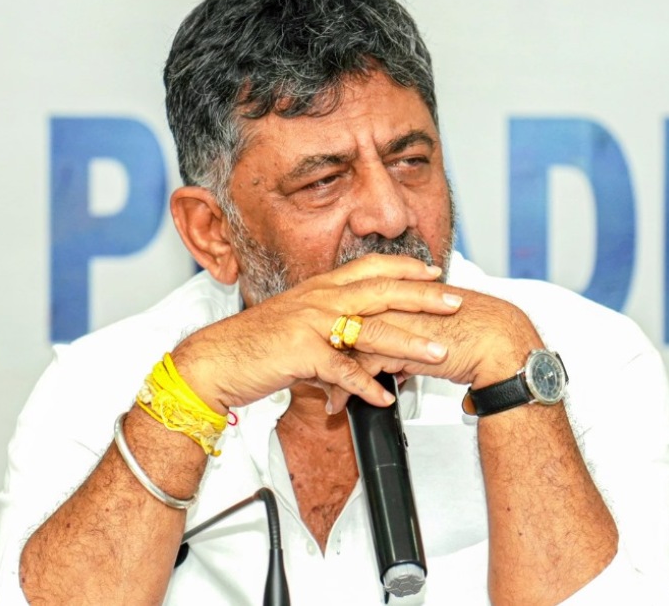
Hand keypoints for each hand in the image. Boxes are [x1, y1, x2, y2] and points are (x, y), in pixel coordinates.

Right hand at [171, 254, 464, 413]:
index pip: (371, 269)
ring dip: (408, 344)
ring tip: (437, 354)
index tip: (436, 274)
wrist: (214, 360)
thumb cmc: (255, 345)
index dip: (406, 269)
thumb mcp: (297, 324)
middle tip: (455, 302)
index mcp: (320, 288)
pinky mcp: (301, 353)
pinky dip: (366, 387)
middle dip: (423, 297)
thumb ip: (330, 328)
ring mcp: (310, 324)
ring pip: (370, 331)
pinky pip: (342, 371)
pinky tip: (385, 399)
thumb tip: (359, 344)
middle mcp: (319, 299)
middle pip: (381, 292)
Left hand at [323, 289, 543, 412]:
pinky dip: (347, 388)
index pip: (357, 304)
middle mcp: (394, 301)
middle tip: (313, 371)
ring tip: (328, 395)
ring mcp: (393, 320)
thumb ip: (414, 336)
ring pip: (345, 343)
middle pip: (343, 321)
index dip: (340, 328)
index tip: (329, 348)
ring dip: (332, 373)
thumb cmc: (479, 336)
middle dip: (326, 349)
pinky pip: (360, 367)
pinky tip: (341, 404)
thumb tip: (400, 358)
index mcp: (403, 292)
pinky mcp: (398, 345)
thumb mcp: (438, 331)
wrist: (503, 344)